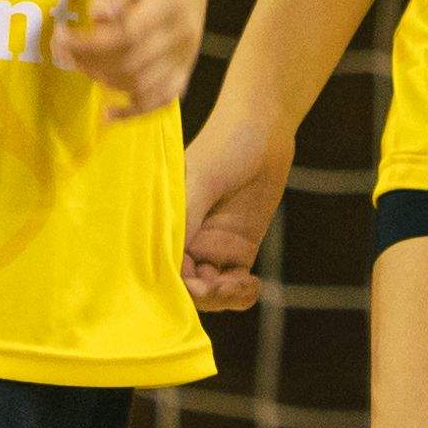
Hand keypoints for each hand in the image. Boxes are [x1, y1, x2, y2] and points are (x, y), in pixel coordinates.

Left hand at [52, 0, 217, 118]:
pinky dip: (139, 109)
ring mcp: (188, 50)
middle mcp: (181, 34)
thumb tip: (97, 16)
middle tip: (62, 50)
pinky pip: (167, 95)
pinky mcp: (189, 58)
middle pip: (129, 64)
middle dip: (89, 62)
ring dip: (106, 81)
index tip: (60, 36)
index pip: (120, 38)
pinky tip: (110, 113)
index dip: (86, 44)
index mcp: (167, 5)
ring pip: (142, 84)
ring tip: (81, 65)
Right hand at [180, 95, 284, 312]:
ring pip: (211, 291)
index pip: (163, 267)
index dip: (178, 286)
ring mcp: (211, 246)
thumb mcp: (201, 181)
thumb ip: (187, 219)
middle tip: (225, 285)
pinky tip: (253, 284)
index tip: (200, 285)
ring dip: (225, 298)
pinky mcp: (238, 248)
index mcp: (167, 222)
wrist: (264, 129)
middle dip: (204, 296)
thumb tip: (172, 262)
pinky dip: (242, 293)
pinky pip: (235, 284)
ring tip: (244, 283)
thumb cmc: (226, 145)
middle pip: (186, 287)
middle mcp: (185, 239)